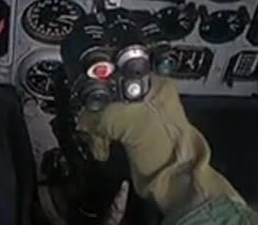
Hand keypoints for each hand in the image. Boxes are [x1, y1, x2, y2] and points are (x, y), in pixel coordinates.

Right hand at [76, 77, 242, 221]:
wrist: (173, 183)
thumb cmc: (166, 151)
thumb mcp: (130, 121)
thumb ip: (102, 113)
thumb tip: (84, 118)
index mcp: (155, 86)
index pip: (118, 75)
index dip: (101, 88)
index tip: (90, 102)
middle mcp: (149, 99)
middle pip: (109, 95)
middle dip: (98, 112)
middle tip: (94, 125)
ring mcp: (141, 119)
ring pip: (106, 114)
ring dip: (98, 128)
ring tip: (100, 142)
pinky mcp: (133, 137)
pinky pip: (108, 131)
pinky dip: (101, 139)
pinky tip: (102, 148)